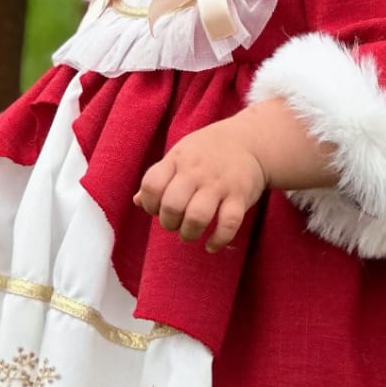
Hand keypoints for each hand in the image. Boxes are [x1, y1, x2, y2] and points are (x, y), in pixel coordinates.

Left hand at [134, 118, 267, 251]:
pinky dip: (218, 240)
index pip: (152, 186)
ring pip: (198, 216)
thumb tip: (137, 201)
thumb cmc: (206, 153)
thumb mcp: (179, 157)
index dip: (149, 204)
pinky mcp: (240, 196)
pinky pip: (229, 224)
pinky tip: (211, 245)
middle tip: (175, 224)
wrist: (249, 141)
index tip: (157, 209)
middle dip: (169, 223)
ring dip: (189, 233)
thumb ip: (158, 178)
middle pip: (172, 205)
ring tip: (189, 233)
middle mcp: (197, 171)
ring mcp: (220, 184)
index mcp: (178, 160)